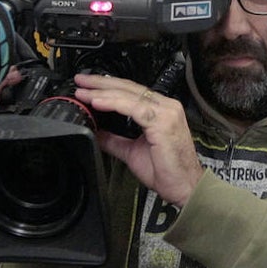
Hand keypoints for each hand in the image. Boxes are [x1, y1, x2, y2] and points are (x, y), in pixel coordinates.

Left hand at [72, 73, 203, 206]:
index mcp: (161, 110)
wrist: (185, 187)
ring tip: (83, 92)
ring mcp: (166, 112)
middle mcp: (166, 106)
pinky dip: (113, 103)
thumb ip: (114, 140)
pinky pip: (133, 108)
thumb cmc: (167, 171)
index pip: (130, 92)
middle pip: (128, 88)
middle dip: (101, 83)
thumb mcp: (132, 152)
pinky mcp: (163, 121)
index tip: (87, 87)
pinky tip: (98, 102)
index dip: (108, 87)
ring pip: (128, 95)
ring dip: (103, 92)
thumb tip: (95, 132)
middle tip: (80, 81)